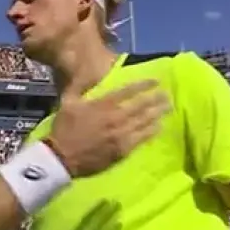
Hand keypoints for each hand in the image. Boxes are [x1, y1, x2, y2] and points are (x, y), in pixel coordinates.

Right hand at [50, 79, 168, 177]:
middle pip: (141, 106)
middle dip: (156, 99)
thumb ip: (78, 85)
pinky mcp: (122, 150)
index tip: (156, 81)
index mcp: (102, 104)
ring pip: (144, 122)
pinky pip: (141, 139)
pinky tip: (159, 127)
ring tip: (168, 108)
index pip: (128, 91)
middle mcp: (115, 117)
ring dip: (157, 113)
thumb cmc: (63, 129)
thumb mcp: (66, 102)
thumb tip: (85, 71)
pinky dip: (151, 131)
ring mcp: (120, 135)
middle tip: (167, 95)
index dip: (144, 85)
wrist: (62, 157)